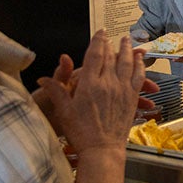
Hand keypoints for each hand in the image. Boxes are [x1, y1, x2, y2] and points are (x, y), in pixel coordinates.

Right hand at [37, 31, 146, 154]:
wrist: (102, 149)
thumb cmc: (81, 132)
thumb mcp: (64, 111)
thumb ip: (56, 91)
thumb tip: (41, 79)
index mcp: (89, 84)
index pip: (95, 55)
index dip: (98, 41)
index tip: (100, 32)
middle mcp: (108, 83)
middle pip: (111, 56)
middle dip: (111, 44)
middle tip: (112, 35)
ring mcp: (122, 89)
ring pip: (127, 63)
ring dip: (128, 50)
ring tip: (127, 40)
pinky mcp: (132, 97)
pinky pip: (138, 76)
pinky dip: (140, 65)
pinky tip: (140, 59)